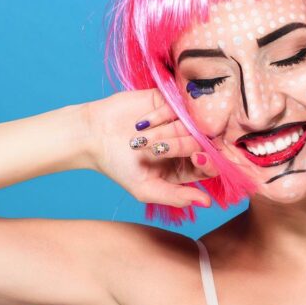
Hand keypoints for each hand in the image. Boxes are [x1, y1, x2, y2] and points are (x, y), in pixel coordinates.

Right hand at [83, 90, 216, 208]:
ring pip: (192, 122)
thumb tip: (206, 203)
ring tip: (143, 139)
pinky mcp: (168, 101)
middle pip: (205, 142)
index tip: (198, 157)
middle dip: (184, 145)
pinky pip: (178, 103)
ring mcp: (179, 121)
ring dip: (169, 131)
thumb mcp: (146, 189)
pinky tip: (142, 123)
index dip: (211, 161)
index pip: (212, 165)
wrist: (93, 136)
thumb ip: (176, 197)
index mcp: (186, 167)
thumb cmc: (119, 167)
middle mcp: (187, 143)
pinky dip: (161, 114)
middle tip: (159, 148)